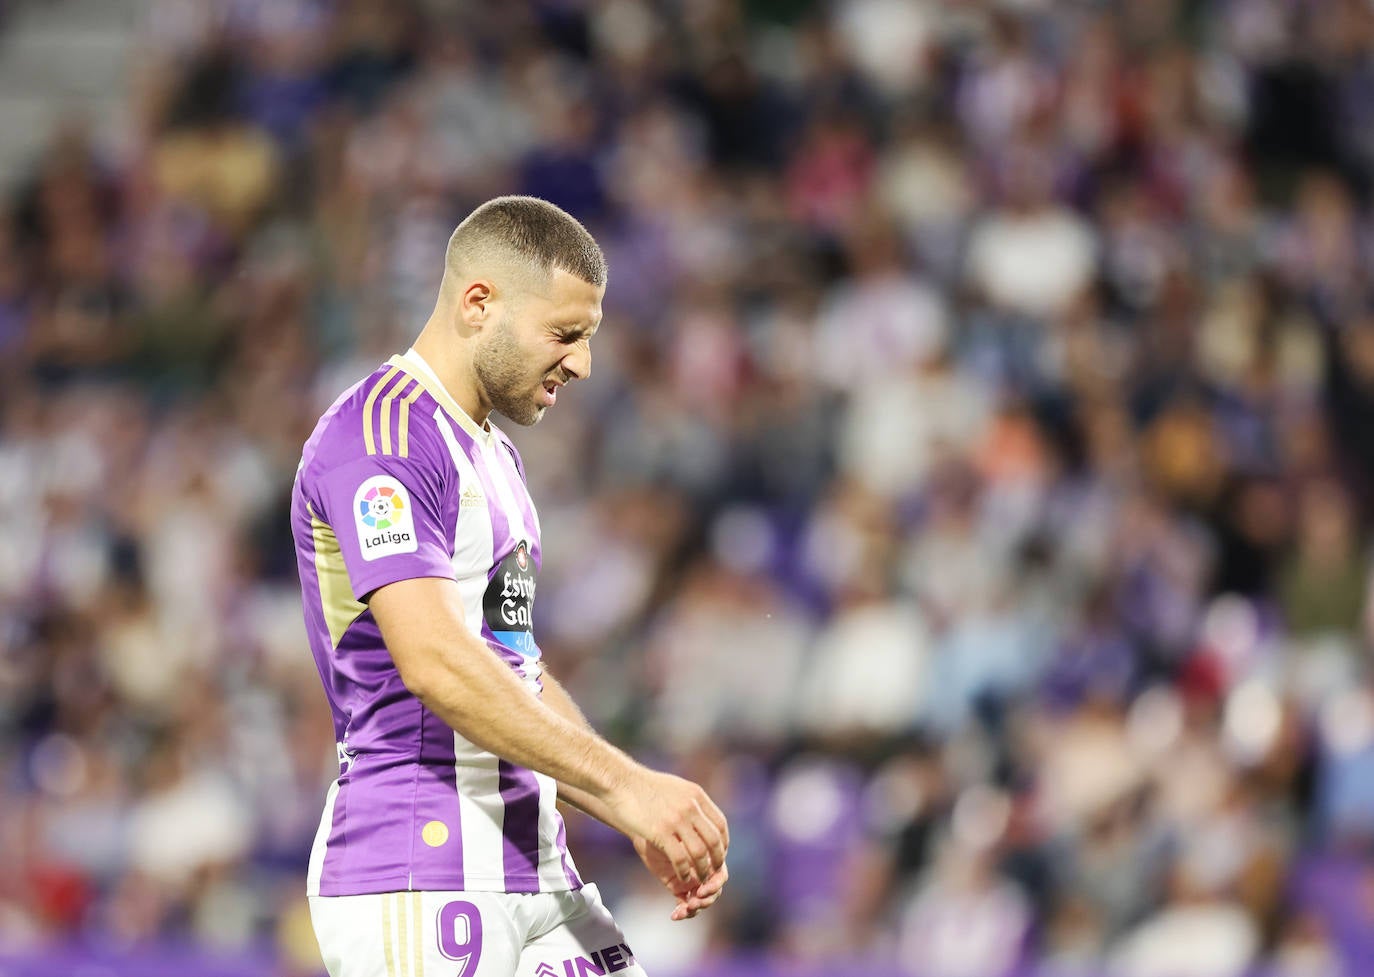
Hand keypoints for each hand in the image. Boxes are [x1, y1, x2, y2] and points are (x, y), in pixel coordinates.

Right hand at [609, 769, 728, 888]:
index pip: (720, 824)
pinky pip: (680, 858)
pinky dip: (685, 872)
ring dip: (702, 869)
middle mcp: (690, 807)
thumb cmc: (643, 786)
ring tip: (699, 879)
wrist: (620, 781)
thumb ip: (689, 801)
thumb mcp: (675, 787)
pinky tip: (682, 877)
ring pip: (700, 852)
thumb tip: (700, 812)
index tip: (718, 854)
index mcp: (696, 796)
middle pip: (714, 840)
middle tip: (712, 872)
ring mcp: (676, 820)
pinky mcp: (660, 832)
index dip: (723, 843)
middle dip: (716, 860)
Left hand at [634, 836, 728, 920]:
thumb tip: (702, 865)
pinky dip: (684, 912)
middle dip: (706, 899)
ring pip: (703, 900)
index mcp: (708, 856)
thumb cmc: (663, 830)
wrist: (647, 834)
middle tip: (694, 902)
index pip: (720, 875)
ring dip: (697, 907)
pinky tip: (674, 915)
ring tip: (685, 908)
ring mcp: (693, 880)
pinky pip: (687, 905)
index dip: (714, 885)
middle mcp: (703, 868)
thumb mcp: (677, 840)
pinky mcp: (680, 889)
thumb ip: (691, 850)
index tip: (701, 890)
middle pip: (714, 891)